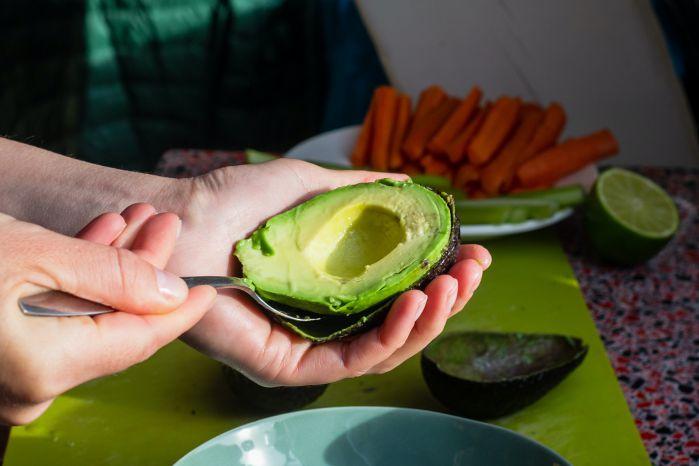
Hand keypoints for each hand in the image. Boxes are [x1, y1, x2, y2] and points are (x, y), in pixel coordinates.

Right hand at [0, 205, 215, 424]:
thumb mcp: (37, 255)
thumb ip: (112, 276)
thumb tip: (171, 293)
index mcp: (47, 367)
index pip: (140, 341)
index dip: (179, 312)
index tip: (208, 290)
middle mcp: (34, 386)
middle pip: (116, 326)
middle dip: (144, 270)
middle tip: (165, 226)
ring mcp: (17, 376)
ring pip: (87, 320)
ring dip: (111, 269)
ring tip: (134, 222)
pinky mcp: (6, 357)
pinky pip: (56, 323)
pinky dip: (76, 284)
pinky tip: (95, 242)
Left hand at [169, 159, 490, 385]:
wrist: (182, 219)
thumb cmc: (234, 201)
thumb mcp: (309, 186)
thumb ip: (359, 191)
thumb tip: (409, 184)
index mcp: (332, 286)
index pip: (398, 292)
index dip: (440, 275)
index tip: (473, 252)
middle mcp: (323, 321)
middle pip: (400, 323)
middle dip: (446, 299)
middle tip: (475, 269)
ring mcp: (307, 346)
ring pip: (385, 348)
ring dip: (429, 318)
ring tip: (454, 285)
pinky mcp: (288, 367)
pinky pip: (351, 360)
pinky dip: (391, 336)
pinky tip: (416, 302)